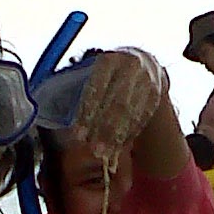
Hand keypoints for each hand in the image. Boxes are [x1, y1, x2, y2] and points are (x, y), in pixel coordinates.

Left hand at [73, 47, 166, 161]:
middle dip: (104, 129)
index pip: (98, 87)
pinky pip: (141, 119)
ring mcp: (146, 82)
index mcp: (110, 60)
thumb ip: (83, 89)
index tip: (78, 134)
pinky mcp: (155, 97)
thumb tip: (58, 111)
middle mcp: (131, 68)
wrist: (146, 64)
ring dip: (117, 136)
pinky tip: (118, 147)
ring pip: (131, 114)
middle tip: (94, 150)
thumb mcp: (98, 72)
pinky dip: (128, 135)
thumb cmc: (111, 72)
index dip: (87, 112)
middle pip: (117, 103)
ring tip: (104, 153)